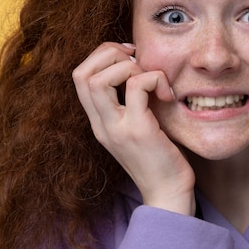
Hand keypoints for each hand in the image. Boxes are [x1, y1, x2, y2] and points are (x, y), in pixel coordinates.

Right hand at [72, 42, 194, 215]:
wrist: (169, 194)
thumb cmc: (161, 158)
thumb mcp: (138, 126)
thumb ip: (130, 103)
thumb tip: (139, 68)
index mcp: (100, 123)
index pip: (79, 78)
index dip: (101, 56)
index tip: (129, 58)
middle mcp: (102, 125)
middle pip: (81, 74)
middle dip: (108, 53)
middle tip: (136, 59)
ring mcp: (117, 129)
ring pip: (100, 79)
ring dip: (128, 66)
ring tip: (151, 78)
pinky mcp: (138, 131)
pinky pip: (136, 86)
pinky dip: (153, 78)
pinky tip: (167, 94)